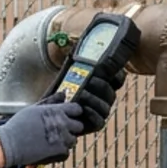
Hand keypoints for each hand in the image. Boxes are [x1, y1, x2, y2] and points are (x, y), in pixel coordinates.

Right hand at [0, 94, 79, 167]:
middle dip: (71, 128)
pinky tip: (48, 149)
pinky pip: (66, 153)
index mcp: (57, 111)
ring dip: (65, 141)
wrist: (10, 144)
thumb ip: (51, 101)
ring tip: (50, 140)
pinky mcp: (60, 152)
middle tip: (59, 130)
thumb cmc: (19, 125)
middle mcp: (63, 124)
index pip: (77, 109)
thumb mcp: (35, 109)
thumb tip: (64, 93)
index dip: (73, 113)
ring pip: (73, 140)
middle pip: (79, 126)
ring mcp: (63, 138)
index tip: (67, 116)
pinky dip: (59, 153)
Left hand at [68, 18, 136, 134]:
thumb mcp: (67, 70)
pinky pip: (100, 121)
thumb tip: (79, 43)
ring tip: (81, 94)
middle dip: (101, 85)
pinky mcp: (94, 124)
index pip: (118, 78)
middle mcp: (104, 97)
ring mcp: (100, 111)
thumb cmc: (59, 88)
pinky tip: (82, 109)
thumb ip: (76, 59)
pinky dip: (92, 114)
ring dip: (94, 99)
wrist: (48, 110)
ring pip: (106, 106)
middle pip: (111, 91)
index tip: (107, 69)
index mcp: (103, 83)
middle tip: (90, 80)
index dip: (117, 74)